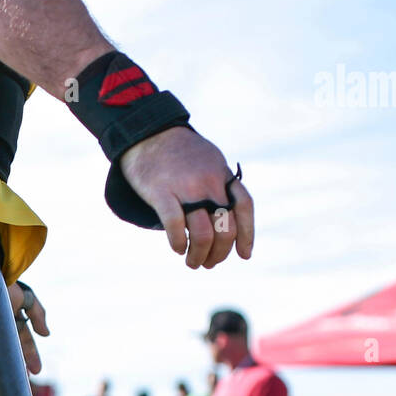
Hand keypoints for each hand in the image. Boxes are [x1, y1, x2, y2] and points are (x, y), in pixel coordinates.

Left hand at [8, 281, 48, 374]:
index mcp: (11, 317)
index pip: (23, 340)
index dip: (31, 355)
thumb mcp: (25, 297)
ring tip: (10, 381)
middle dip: (19, 364)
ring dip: (5, 366)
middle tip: (23, 382)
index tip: (36, 371)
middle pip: (11, 348)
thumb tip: (47, 335)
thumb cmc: (3, 282)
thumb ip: (37, 314)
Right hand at [119, 126, 252, 268]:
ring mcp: (186, 187)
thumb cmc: (178, 153)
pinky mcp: (162, 192)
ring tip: (192, 262)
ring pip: (204, 234)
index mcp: (222, 174)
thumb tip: (228, 217)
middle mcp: (209, 181)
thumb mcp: (209, 161)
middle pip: (226, 228)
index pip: (244, 206)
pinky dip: (178, 243)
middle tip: (208, 263)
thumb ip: (220, 185)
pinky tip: (177, 248)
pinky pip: (176, 226)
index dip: (248, 234)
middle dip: (220, 253)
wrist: (147, 131)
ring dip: (199, 256)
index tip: (244, 255)